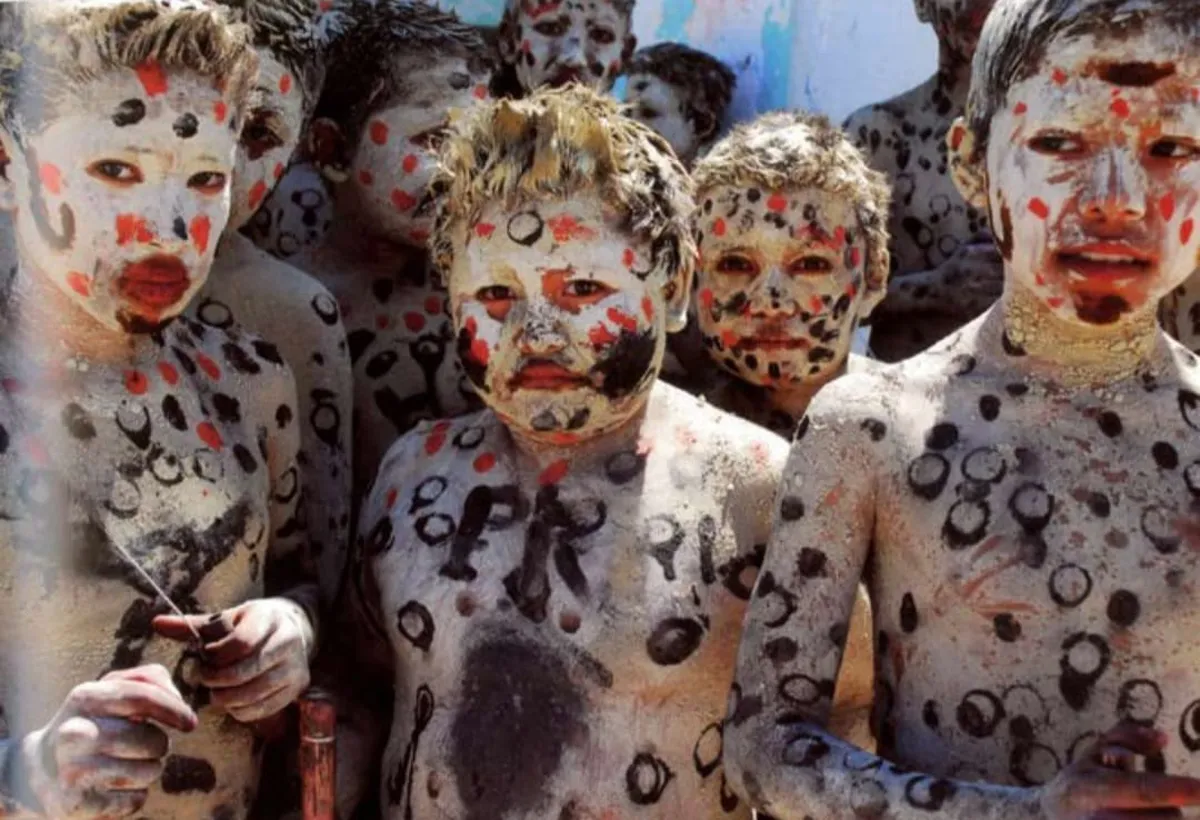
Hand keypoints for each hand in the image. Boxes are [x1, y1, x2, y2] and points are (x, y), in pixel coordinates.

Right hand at [19, 665, 195, 818]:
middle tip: (148, 747)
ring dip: (150, 770)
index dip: (174, 708)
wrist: (39, 773)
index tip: (190, 723)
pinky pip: (135, 801)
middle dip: (160, 745)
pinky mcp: (76, 805)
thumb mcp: (112, 690)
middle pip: (150, 740)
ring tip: (129, 765)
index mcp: (84, 698)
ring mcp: (72, 770)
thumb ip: (150, 680)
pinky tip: (115, 788)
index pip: (141, 696)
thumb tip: (178, 702)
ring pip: (147, 772)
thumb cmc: (93, 722)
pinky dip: (136, 796)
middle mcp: (74, 733)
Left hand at [152, 599, 312, 723]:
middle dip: (217, 680)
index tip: (204, 658)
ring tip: (216, 691)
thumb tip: (156, 623)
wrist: (295, 629)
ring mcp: (296, 666)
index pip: (241, 642)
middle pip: (247, 671)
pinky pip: (264, 708)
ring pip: (255, 693)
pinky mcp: (298, 687)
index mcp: (269, 617)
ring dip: (228, 698)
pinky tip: (234, 700)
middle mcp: (289, 641)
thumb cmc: (251, 624)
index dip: (216, 656)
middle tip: (203, 679)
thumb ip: (192, 625)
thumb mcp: (226, 619)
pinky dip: (242, 710)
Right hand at [1041, 722, 1199, 818]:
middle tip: (1153, 802)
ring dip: (1162, 819)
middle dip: (1170, 808)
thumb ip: (1127, 737)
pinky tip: (1140, 815)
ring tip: (1140, 812)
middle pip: (1166, 817)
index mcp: (1093, 787)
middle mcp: (1098, 817)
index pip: (1144, 790)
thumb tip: (1162, 738)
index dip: (1177, 790)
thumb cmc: (1080, 782)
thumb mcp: (1094, 751)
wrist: (1046, 819)